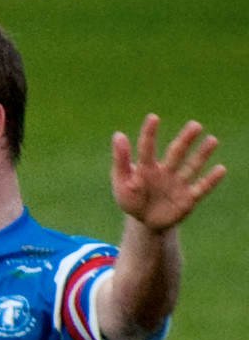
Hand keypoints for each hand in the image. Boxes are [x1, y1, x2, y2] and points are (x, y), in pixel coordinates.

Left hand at [111, 115, 225, 230]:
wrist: (145, 222)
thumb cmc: (132, 198)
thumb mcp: (121, 182)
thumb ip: (121, 161)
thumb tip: (118, 135)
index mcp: (147, 167)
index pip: (147, 148)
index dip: (149, 134)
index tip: (153, 117)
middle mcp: (166, 172)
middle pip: (176, 153)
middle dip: (185, 140)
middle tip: (195, 125)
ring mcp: (178, 184)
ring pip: (191, 167)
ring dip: (202, 155)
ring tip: (212, 140)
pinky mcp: (188, 199)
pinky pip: (201, 189)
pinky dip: (210, 180)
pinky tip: (220, 169)